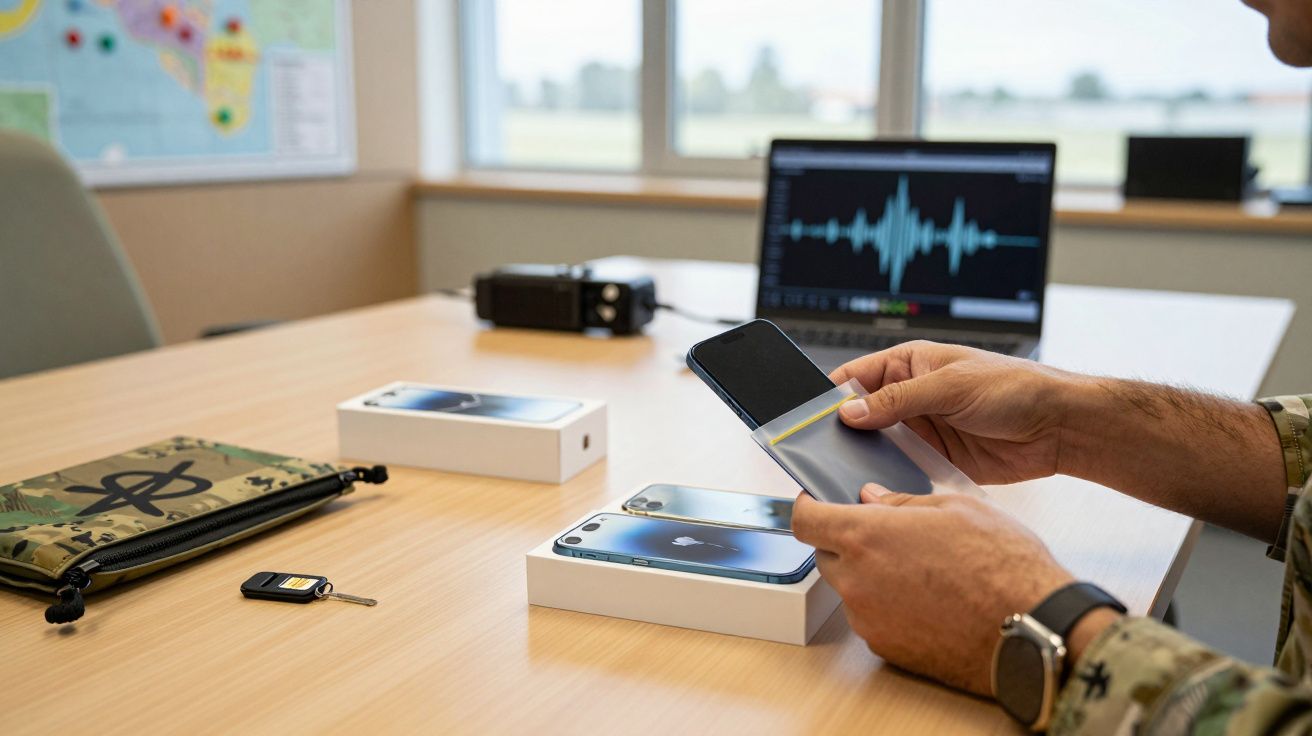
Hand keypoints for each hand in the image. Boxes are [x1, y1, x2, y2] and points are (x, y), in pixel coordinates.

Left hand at [792, 486, 1075, 695]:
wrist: (1031, 626)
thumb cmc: (1002, 564)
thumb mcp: (956, 507)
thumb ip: (901, 500)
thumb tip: (872, 498)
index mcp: (865, 536)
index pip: (805, 521)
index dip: (808, 508)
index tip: (817, 504)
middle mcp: (856, 579)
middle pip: (825, 555)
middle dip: (845, 541)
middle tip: (884, 534)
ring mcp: (868, 618)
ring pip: (849, 587)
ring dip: (867, 574)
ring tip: (918, 568)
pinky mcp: (886, 647)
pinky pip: (871, 617)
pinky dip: (886, 605)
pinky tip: (925, 597)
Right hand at [831, 341, 1083, 484]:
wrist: (1059, 427)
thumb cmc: (1014, 388)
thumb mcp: (949, 386)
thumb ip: (898, 400)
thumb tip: (851, 412)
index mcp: (910, 364)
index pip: (857, 377)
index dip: (832, 395)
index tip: (807, 417)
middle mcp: (911, 397)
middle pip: (862, 415)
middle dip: (843, 432)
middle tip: (819, 452)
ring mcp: (923, 430)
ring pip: (878, 446)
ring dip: (865, 458)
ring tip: (843, 473)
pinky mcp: (936, 460)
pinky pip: (902, 469)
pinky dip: (889, 478)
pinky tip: (876, 488)